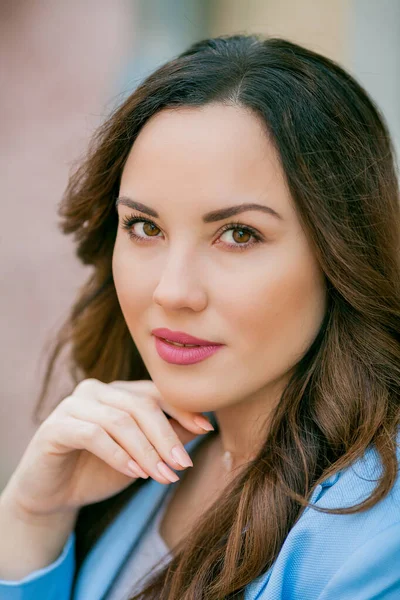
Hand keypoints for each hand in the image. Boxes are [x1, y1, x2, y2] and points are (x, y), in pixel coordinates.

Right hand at [0, 378, 213, 518]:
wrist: (53, 494)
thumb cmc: (100, 470)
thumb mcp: (141, 455)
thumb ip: (166, 437)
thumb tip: (203, 425)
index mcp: (118, 392)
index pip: (155, 392)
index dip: (182, 408)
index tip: (206, 428)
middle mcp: (96, 390)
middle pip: (140, 404)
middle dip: (166, 436)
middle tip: (184, 464)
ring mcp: (73, 405)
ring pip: (120, 420)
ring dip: (146, 451)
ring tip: (164, 476)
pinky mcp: (56, 426)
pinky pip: (93, 434)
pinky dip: (119, 455)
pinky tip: (136, 474)